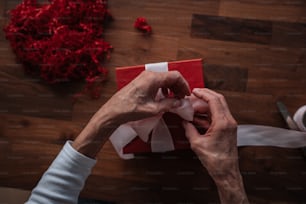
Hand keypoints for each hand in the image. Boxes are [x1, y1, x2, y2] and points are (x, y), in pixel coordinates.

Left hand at [102, 70, 189, 124]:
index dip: (184, 85)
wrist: (114, 111)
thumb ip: (169, 104)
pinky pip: (157, 81)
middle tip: (182, 98)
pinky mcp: (141, 82)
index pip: (175, 76)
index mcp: (153, 79)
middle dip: (179, 87)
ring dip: (172, 87)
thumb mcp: (153, 109)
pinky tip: (164, 97)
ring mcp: (144, 77)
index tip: (187, 94)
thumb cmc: (130, 109)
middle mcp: (149, 75)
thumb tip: (179, 103)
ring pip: (164, 79)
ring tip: (174, 99)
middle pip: (171, 76)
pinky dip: (164, 88)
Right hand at [183, 88, 247, 203]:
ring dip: (205, 106)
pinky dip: (207, 115)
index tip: (194, 91)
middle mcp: (228, 122)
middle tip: (194, 95)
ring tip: (192, 108)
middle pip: (218, 100)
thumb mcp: (197, 144)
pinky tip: (196, 118)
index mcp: (222, 123)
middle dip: (205, 95)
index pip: (214, 100)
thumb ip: (189, 130)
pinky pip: (216, 117)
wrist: (226, 172)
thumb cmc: (216, 161)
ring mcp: (229, 125)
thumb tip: (184, 122)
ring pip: (218, 108)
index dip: (203, 93)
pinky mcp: (227, 129)